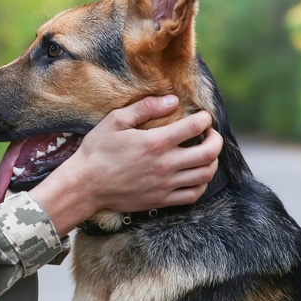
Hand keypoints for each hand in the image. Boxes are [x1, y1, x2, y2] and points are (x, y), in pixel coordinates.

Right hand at [29, 95, 222, 235]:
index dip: (204, 119)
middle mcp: (166, 164)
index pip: (195, 127)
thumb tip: (172, 100)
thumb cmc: (97, 150)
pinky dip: (201, 183)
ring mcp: (166, 184)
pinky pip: (193, 194)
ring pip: (206, 174)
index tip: (202, 116)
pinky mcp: (161, 200)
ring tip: (205, 153)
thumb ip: (145, 107)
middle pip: (209, 153)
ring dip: (212, 161)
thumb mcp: (115, 120)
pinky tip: (195, 174)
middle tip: (209, 133)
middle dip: (215, 139)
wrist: (85, 185)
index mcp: (156, 142)